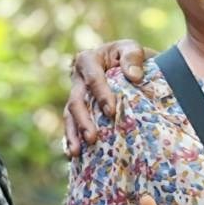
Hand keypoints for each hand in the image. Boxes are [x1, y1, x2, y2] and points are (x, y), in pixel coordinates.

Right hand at [65, 39, 153, 154]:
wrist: (127, 64)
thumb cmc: (130, 56)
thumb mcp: (133, 49)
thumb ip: (133, 58)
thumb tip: (133, 76)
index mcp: (88, 60)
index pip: (93, 78)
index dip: (101, 95)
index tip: (111, 111)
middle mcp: (77, 79)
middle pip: (76, 101)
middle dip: (83, 121)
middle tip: (92, 138)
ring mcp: (75, 95)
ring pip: (69, 116)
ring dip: (73, 134)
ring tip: (77, 153)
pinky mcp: (78, 110)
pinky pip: (72, 126)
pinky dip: (72, 140)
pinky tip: (74, 156)